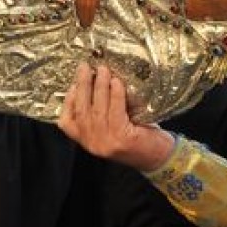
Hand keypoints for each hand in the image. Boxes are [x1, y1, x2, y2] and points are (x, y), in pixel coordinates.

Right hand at [58, 63, 174, 170]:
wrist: (159, 158)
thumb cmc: (137, 140)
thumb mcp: (111, 130)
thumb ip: (99, 115)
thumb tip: (94, 84)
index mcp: (88, 141)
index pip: (67, 123)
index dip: (68, 101)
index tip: (73, 84)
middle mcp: (93, 143)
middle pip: (81, 111)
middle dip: (82, 85)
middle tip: (85, 67)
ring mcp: (106, 142)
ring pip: (97, 109)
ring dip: (99, 86)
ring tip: (102, 70)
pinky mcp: (122, 138)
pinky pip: (115, 111)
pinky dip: (115, 94)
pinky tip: (116, 82)